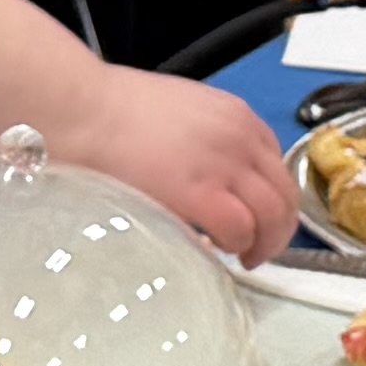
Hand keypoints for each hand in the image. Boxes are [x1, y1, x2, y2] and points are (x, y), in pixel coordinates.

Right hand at [48, 63, 298, 260]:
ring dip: (263, 243)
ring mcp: (225, 165)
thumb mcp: (176, 113)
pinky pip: (240, 229)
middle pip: (285, 194)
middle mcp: (241, 137)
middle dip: (278, 228)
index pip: (277, 165)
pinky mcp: (203, 193)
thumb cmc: (109, 110)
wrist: (80, 108)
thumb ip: (202, 141)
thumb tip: (203, 176)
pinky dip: (237, 245)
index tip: (255, 217)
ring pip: (272, 216)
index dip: (271, 198)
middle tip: (257, 249)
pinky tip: (219, 250)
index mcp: (236, 115)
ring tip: (243, 257)